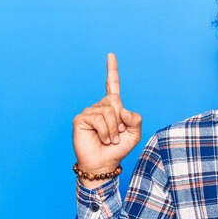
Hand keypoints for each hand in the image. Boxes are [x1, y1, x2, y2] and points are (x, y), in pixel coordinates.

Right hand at [73, 53, 141, 174]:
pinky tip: (102, 139)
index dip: (112, 70)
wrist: (104, 163)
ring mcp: (89, 112)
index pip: (112, 85)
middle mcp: (100, 106)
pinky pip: (99, 119)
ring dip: (114, 129)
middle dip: (121, 120)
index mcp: (113, 107)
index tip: (111, 55)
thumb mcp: (135, 134)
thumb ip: (136, 120)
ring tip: (110, 140)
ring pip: (109, 111)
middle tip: (117, 134)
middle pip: (115, 100)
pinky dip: (106, 132)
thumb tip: (124, 110)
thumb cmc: (118, 149)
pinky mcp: (81, 119)